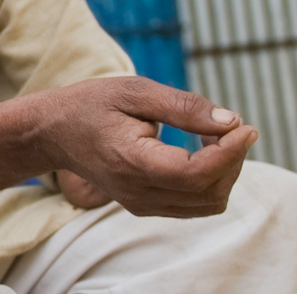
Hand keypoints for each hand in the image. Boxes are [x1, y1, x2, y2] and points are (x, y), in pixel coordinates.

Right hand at [38, 76, 256, 217]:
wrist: (50, 133)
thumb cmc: (89, 105)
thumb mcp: (132, 91)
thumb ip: (182, 106)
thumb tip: (231, 121)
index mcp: (131, 161)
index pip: (195, 173)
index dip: (230, 153)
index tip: (245, 126)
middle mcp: (136, 191)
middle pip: (208, 192)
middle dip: (232, 160)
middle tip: (230, 125)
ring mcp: (140, 203)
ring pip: (207, 203)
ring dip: (224, 173)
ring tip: (215, 139)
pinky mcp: (145, 205)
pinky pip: (194, 205)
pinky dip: (210, 181)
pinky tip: (201, 153)